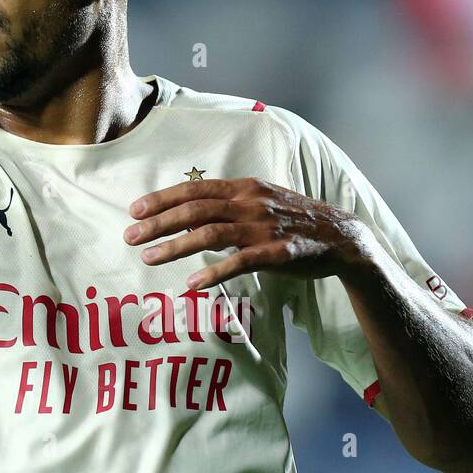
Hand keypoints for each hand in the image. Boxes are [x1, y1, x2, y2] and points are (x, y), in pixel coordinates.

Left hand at [123, 177, 377, 289]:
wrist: (343, 238)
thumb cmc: (292, 220)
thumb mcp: (258, 202)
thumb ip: (225, 206)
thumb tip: (184, 216)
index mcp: (244, 188)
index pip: (194, 189)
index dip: (162, 199)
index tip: (133, 210)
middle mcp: (250, 203)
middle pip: (195, 210)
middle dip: (158, 223)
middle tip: (129, 236)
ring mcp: (264, 227)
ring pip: (210, 234)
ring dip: (175, 246)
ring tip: (149, 258)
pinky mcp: (278, 253)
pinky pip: (240, 262)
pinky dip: (213, 272)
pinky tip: (191, 284)